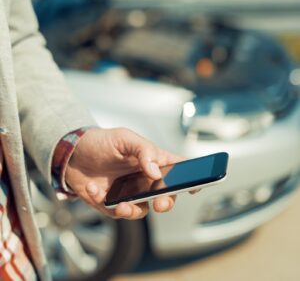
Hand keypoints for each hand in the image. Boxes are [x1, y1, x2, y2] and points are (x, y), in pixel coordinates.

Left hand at [65, 128, 182, 219]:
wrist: (72, 153)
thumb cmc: (101, 141)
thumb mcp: (124, 138)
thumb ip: (143, 152)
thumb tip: (155, 173)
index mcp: (151, 161)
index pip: (176, 169)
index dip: (190, 178)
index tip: (195, 186)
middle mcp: (143, 179)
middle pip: (164, 195)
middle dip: (165, 202)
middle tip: (160, 203)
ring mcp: (128, 192)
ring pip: (140, 210)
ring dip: (133, 211)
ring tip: (121, 205)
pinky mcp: (111, 202)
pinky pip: (114, 211)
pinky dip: (104, 203)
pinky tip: (92, 189)